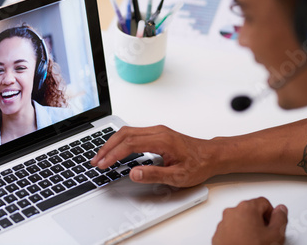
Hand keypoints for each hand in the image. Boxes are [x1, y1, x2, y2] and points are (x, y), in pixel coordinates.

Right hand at [90, 125, 216, 186]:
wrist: (211, 155)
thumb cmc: (198, 164)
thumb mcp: (177, 176)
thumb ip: (154, 174)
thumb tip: (134, 173)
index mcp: (162, 140)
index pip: (130, 144)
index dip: (114, 154)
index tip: (103, 163)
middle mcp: (158, 131)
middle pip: (124, 134)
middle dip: (107, 147)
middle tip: (96, 160)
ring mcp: (156, 131)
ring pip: (127, 131)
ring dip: (112, 143)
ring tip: (101, 156)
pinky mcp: (156, 133)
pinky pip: (133, 133)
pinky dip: (120, 141)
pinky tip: (115, 150)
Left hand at [212, 197, 287, 244]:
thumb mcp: (275, 235)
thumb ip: (280, 218)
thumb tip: (281, 210)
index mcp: (246, 207)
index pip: (264, 202)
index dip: (272, 214)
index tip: (273, 224)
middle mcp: (232, 211)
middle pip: (252, 210)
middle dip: (260, 221)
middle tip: (266, 235)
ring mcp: (224, 222)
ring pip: (241, 219)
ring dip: (249, 227)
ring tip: (255, 241)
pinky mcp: (219, 232)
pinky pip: (231, 228)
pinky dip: (238, 234)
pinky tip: (245, 243)